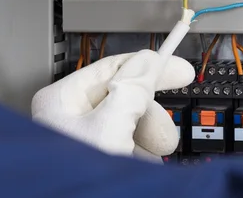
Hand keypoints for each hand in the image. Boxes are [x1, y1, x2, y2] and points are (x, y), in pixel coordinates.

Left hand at [31, 50, 194, 160]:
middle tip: (162, 137)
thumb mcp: (110, 126)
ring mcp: (82, 145)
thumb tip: (147, 61)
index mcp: (61, 101)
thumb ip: (132, 89)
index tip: (180, 70)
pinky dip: (138, 160)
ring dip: (145, 145)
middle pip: (126, 100)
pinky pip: (127, 151)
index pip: (113, 69)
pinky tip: (138, 171)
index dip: (150, 66)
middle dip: (149, 119)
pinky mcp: (96, 165)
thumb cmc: (75, 181)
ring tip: (143, 163)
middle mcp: (69, 119)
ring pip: (130, 128)